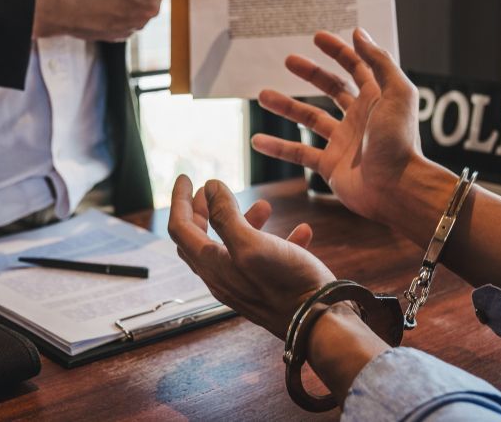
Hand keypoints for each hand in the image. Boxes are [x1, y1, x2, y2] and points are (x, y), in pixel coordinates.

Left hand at [168, 175, 334, 338]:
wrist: (320, 324)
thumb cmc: (287, 284)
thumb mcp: (252, 244)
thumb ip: (227, 216)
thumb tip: (209, 187)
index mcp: (212, 264)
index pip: (181, 228)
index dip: (179, 199)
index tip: (186, 176)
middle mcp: (223, 277)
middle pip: (199, 239)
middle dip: (202, 210)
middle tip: (209, 190)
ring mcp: (244, 284)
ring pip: (233, 247)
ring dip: (244, 221)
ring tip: (265, 205)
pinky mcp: (268, 289)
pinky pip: (266, 259)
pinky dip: (277, 240)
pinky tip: (300, 230)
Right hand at [251, 28, 421, 225]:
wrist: (397, 188)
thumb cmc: (400, 140)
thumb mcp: (396, 92)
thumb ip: (378, 61)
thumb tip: (358, 32)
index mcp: (377, 98)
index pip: (356, 67)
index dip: (338, 51)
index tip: (317, 37)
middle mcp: (359, 117)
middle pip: (332, 88)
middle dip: (310, 73)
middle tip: (288, 60)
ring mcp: (343, 142)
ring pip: (309, 118)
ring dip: (286, 106)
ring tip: (262, 95)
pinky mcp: (330, 165)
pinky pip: (299, 153)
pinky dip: (278, 147)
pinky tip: (257, 140)